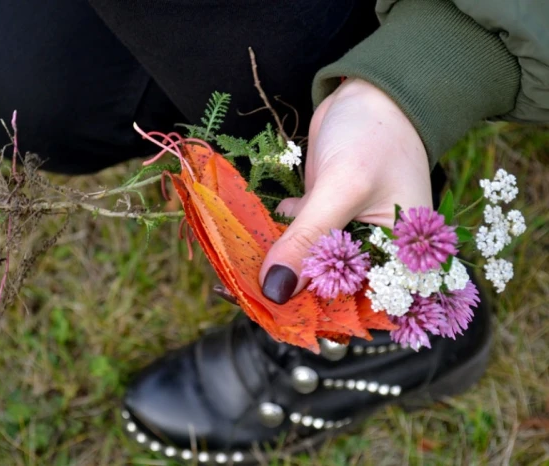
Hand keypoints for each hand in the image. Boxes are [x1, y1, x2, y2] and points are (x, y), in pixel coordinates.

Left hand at [260, 78, 432, 303]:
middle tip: (238, 295)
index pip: (355, 307)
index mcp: (400, 261)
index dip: (313, 317)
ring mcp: (347, 240)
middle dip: (285, 294)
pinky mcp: (325, 221)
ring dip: (274, 270)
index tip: (267, 317)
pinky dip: (273, 242)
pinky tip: (244, 245)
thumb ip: (308, 239)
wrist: (370, 93)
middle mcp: (376, 258)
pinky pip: (296, 242)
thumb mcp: (342, 188)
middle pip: (327, 292)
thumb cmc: (375, 136)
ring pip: (306, 268)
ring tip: (232, 277)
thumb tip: (274, 290)